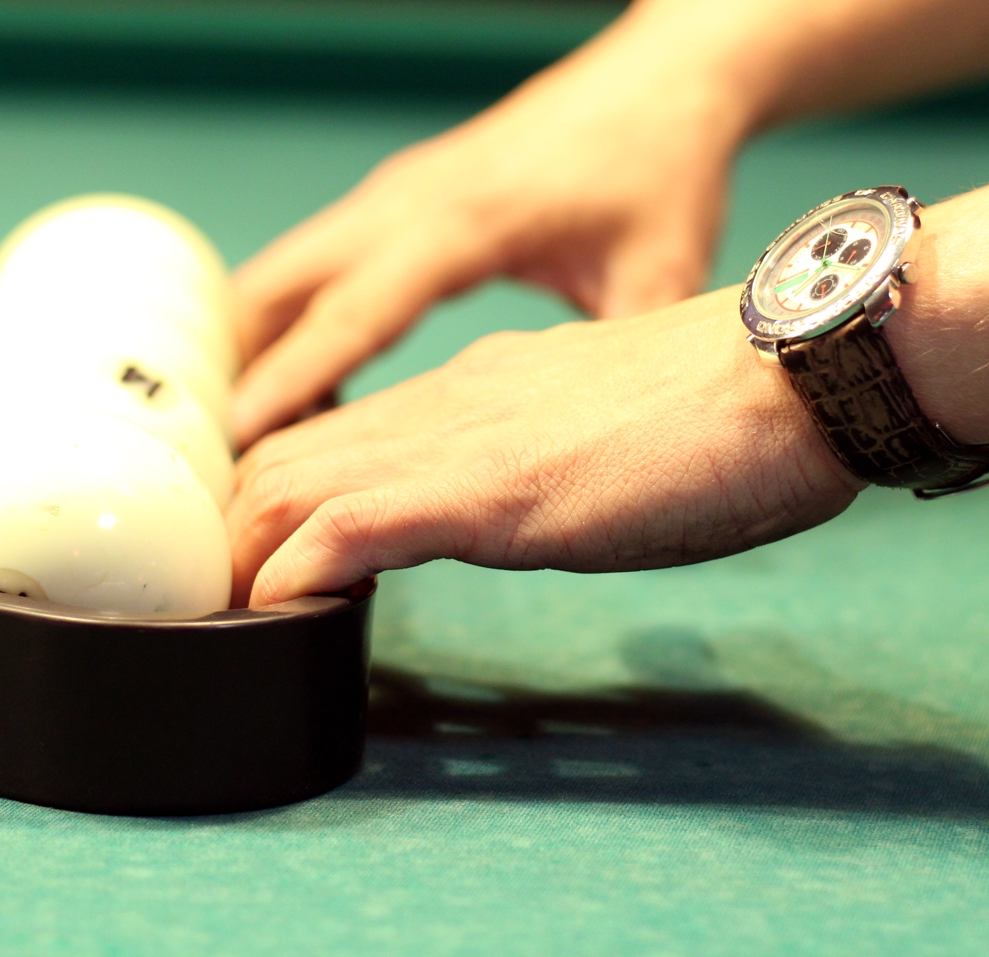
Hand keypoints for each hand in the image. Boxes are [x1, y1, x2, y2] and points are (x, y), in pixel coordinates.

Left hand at [226, 287, 859, 605]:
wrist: (788, 372)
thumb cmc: (728, 412)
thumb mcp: (607, 435)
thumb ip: (548, 461)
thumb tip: (526, 503)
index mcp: (475, 390)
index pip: (333, 437)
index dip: (272, 498)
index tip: (247, 558)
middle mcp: (445, 405)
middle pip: (285, 456)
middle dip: (229, 530)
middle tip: (201, 597)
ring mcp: (458, 441)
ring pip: (292, 481)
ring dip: (241, 554)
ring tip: (210, 615)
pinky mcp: (485, 489)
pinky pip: (351, 526)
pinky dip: (296, 573)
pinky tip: (271, 614)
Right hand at [228, 15, 754, 447]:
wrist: (657, 77)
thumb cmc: (660, 167)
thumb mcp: (661, 272)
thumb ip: (619, 360)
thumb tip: (601, 455)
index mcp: (465, 223)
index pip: (356, 307)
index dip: (298, 374)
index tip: (240, 432)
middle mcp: (410, 202)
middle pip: (280, 285)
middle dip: (237, 368)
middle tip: (217, 458)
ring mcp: (397, 194)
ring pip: (283, 272)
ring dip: (253, 345)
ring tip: (251, 440)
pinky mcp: (401, 196)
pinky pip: (314, 264)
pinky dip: (286, 320)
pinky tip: (308, 384)